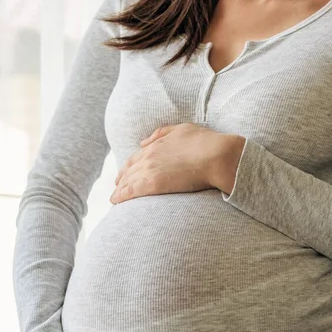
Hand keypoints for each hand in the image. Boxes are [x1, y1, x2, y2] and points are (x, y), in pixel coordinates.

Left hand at [110, 122, 243, 203]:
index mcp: (156, 144)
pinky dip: (120, 196)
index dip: (128, 167)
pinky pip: (130, 191)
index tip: (124, 174)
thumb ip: (162, 133)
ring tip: (114, 198)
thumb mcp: (183, 130)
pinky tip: (115, 201)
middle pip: (129, 170)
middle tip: (117, 188)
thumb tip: (144, 141)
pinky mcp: (153, 184)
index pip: (135, 157)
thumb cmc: (206, 143)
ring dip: (119, 190)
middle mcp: (149, 156)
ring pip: (127, 181)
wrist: (216, 156)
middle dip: (121, 179)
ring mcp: (150, 169)